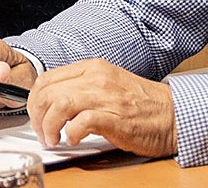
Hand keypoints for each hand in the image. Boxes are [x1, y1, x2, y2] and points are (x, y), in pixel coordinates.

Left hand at [28, 59, 176, 157]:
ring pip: (59, 104)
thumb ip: (81, 87)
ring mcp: (106, 96)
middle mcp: (97, 78)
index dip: (34, 101)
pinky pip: (81, 122)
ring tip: (53, 139)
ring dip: (49, 126)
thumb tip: (52, 102)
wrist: (173, 114)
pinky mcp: (115, 117)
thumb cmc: (141, 104)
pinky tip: (72, 140)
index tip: (36, 117)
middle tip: (42, 133)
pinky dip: (70, 133)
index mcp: (92, 68)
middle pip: (48, 92)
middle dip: (37, 116)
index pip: (47, 78)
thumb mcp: (106, 84)